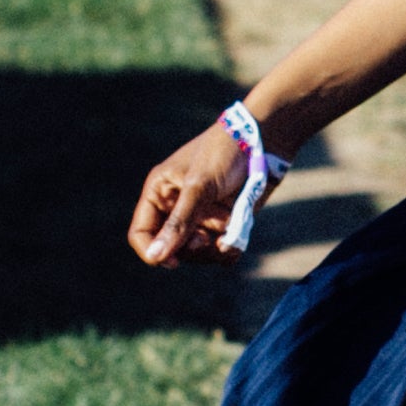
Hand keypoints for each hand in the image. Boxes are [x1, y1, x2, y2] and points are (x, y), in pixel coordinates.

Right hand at [128, 122, 249, 267]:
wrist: (263, 143)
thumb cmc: (223, 154)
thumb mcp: (198, 186)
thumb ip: (178, 222)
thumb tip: (156, 257)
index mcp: (159, 194)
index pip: (141, 233)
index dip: (152, 251)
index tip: (172, 262)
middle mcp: (176, 208)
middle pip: (171, 249)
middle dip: (188, 249)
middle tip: (205, 238)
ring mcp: (201, 218)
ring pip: (197, 254)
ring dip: (211, 250)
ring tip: (225, 233)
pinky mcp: (224, 223)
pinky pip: (220, 252)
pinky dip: (228, 249)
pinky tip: (235, 241)